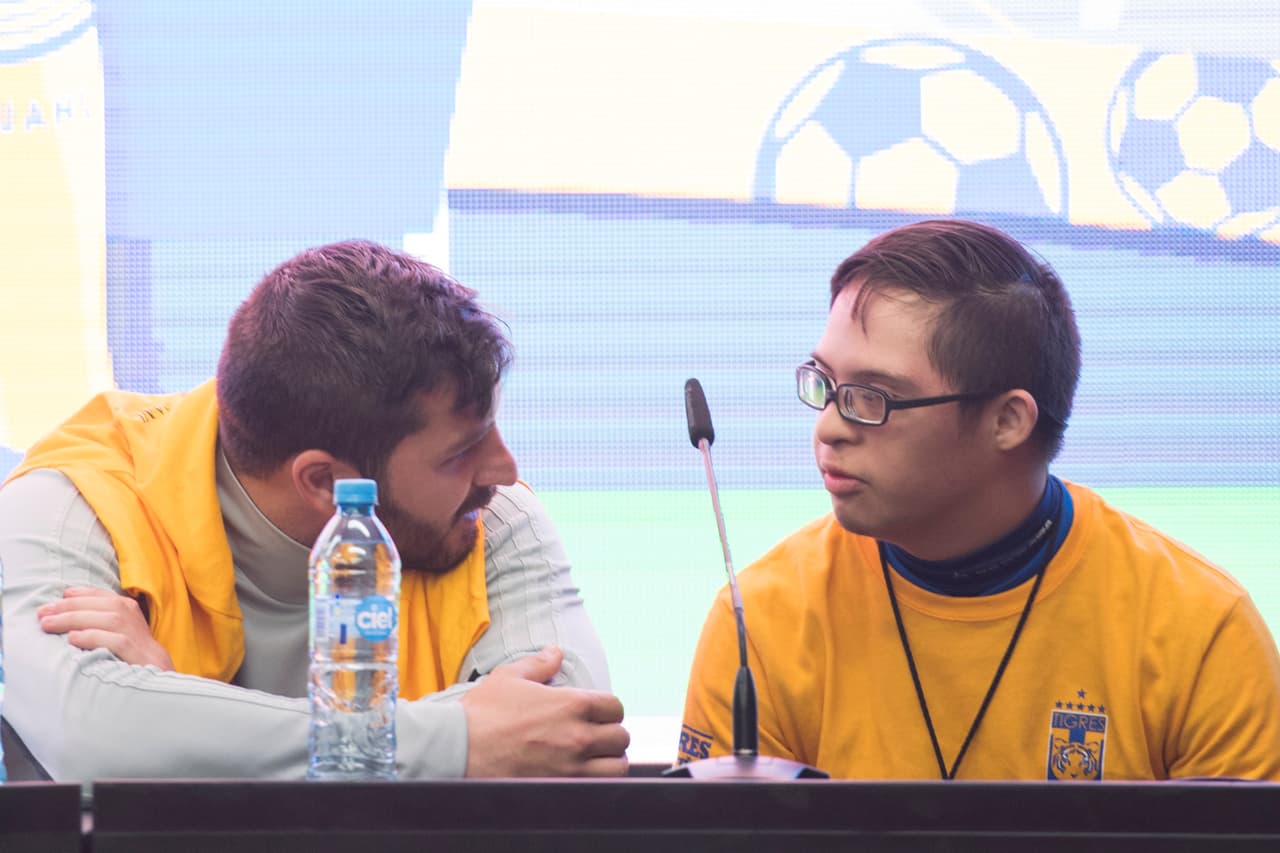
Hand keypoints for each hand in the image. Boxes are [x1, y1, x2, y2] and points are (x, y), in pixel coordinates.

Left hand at [36, 586, 174, 670]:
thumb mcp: (115, 629)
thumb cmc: (129, 651)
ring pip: (105, 619)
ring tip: (48, 625)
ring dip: (73, 619)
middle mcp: (131, 616)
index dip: (77, 595)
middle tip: (42, 614)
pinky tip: (73, 639)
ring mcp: (135, 633)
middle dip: (67, 608)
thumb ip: (96, 618)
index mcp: (126, 607)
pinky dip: (92, 637)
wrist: (157, 673)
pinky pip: (114, 640)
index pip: (100, 595)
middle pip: (99, 605)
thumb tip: (61, 611)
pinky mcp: (136, 652)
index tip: (54, 600)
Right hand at [460, 646, 629, 776]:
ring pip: (616, 766)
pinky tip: (583, 776)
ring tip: (597, 759)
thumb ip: (539, 664)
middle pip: (620, 737)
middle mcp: (577, 735)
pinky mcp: (559, 788)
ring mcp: (570, 766)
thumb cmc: (483, 712)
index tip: (598, 714)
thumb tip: (555, 653)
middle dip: (611, 735)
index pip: (615, 707)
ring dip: (609, 761)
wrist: (459, 748)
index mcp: (570, 704)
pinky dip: (596, 782)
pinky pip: (596, 788)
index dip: (608, 709)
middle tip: (597, 736)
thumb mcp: (510, 677)